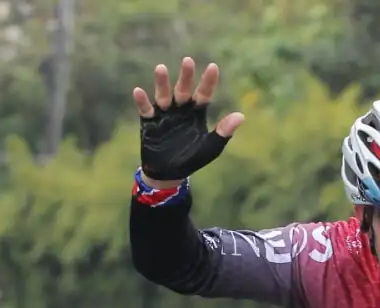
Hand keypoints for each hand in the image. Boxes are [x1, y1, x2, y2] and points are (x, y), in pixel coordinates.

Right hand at [132, 57, 244, 186]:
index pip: (204, 94)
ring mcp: (164, 114)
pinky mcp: (149, 122)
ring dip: (162, 83)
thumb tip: (241, 116)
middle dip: (186, 76)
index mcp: (196, 113)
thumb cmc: (192, 159)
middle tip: (188, 61)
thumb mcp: (210, 147)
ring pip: (163, 95)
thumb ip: (224, 132)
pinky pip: (145, 110)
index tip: (213, 67)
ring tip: (161, 68)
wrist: (168, 173)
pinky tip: (138, 91)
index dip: (208, 81)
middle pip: (183, 90)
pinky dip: (142, 101)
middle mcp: (180, 109)